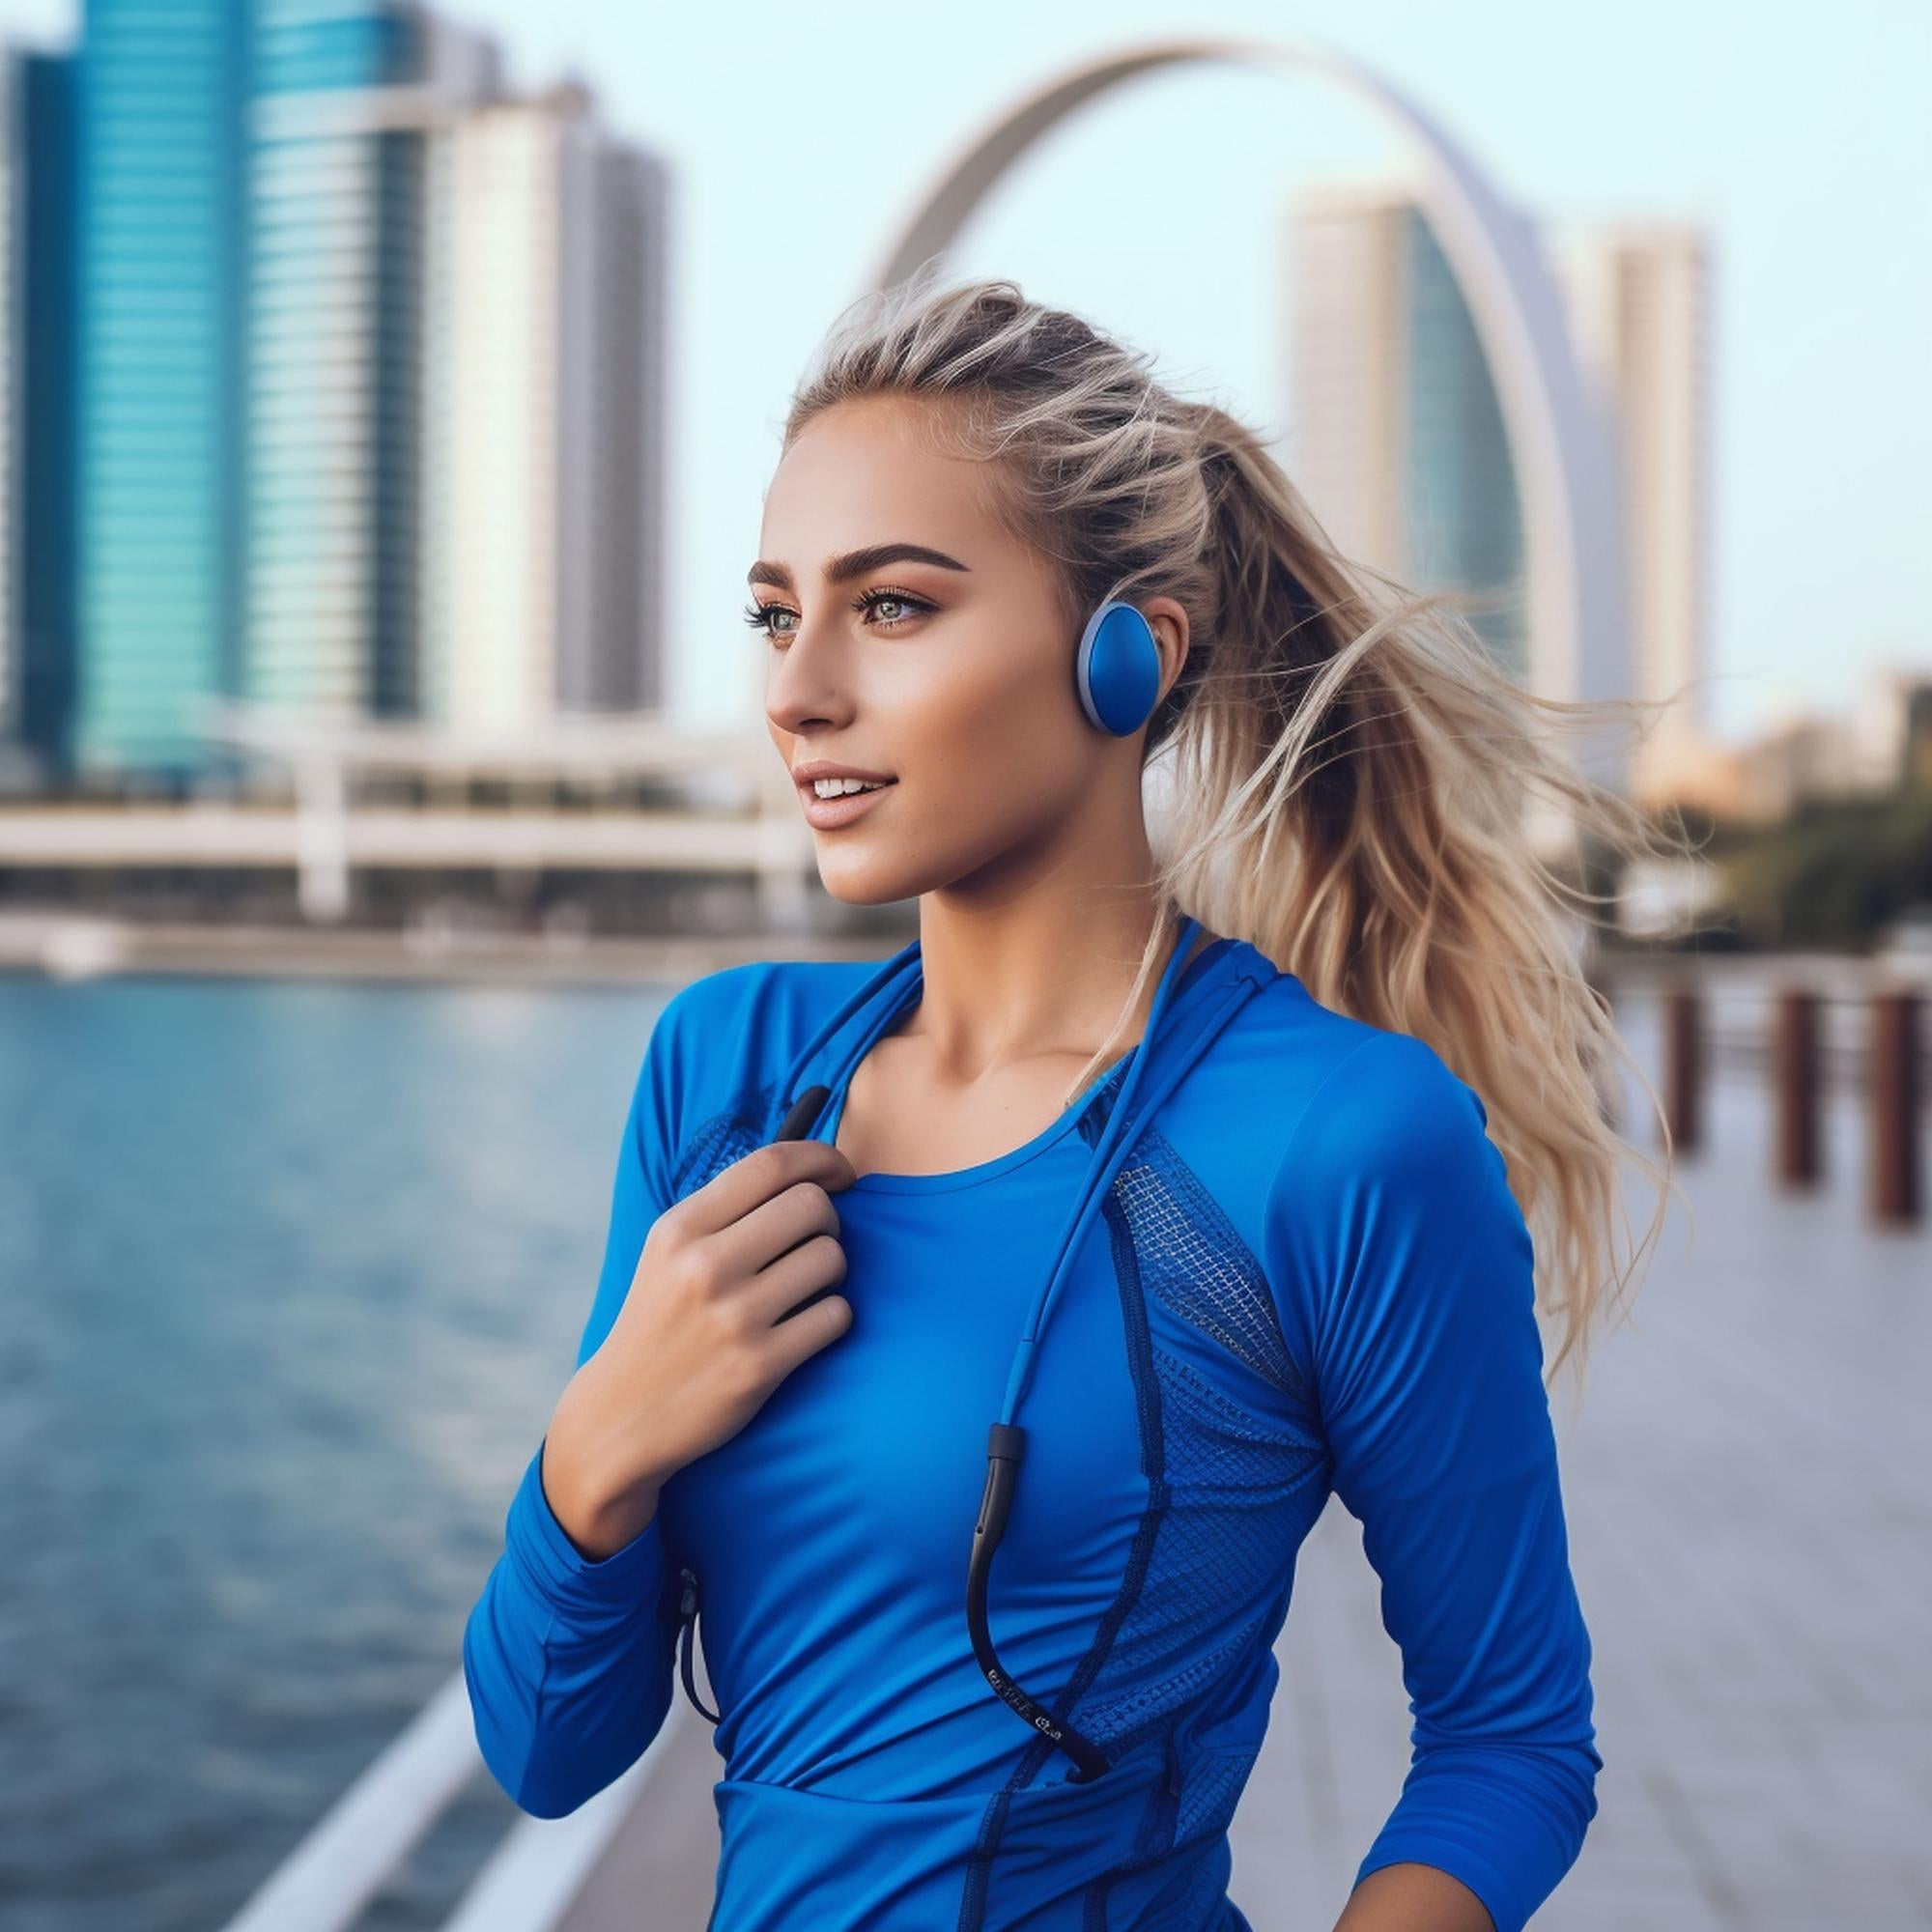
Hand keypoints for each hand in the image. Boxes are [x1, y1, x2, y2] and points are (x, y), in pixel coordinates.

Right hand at [542, 1137, 858, 1557]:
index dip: (821, 1158)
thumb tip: (810, 1172)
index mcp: (680, 1229)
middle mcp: (704, 1266)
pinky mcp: (760, 1365)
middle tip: (816, 1242)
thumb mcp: (668, 1254)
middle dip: (829, 1220)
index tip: (841, 1174)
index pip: (770, 1163)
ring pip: (831, 1258)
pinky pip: (836, 1315)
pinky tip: (806, 1326)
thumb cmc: (660, 1324)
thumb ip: (726, 1211)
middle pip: (812, 1205)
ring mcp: (734, 1317)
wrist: (622, 1416)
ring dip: (832, 1272)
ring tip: (806, 1288)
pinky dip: (832, 1317)